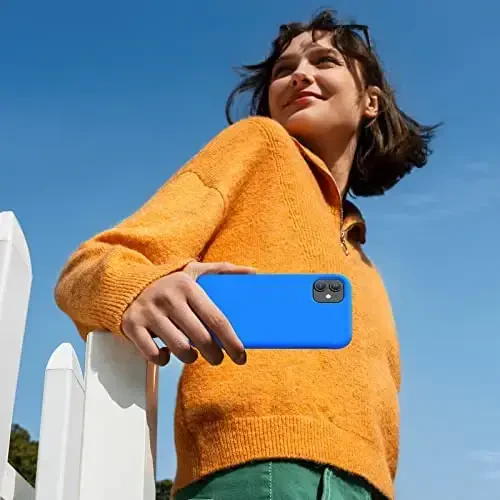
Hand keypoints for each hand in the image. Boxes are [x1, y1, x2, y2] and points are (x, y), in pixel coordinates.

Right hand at [121, 261, 255, 365]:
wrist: (127, 284)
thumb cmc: (170, 283)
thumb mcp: (194, 271)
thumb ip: (223, 270)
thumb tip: (253, 272)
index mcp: (187, 286)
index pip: (217, 319)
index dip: (232, 342)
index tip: (241, 357)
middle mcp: (168, 298)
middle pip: (201, 338)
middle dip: (215, 355)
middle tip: (218, 358)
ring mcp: (149, 313)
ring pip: (179, 349)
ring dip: (190, 357)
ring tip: (192, 353)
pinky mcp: (132, 326)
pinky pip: (153, 355)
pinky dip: (163, 359)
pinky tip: (167, 352)